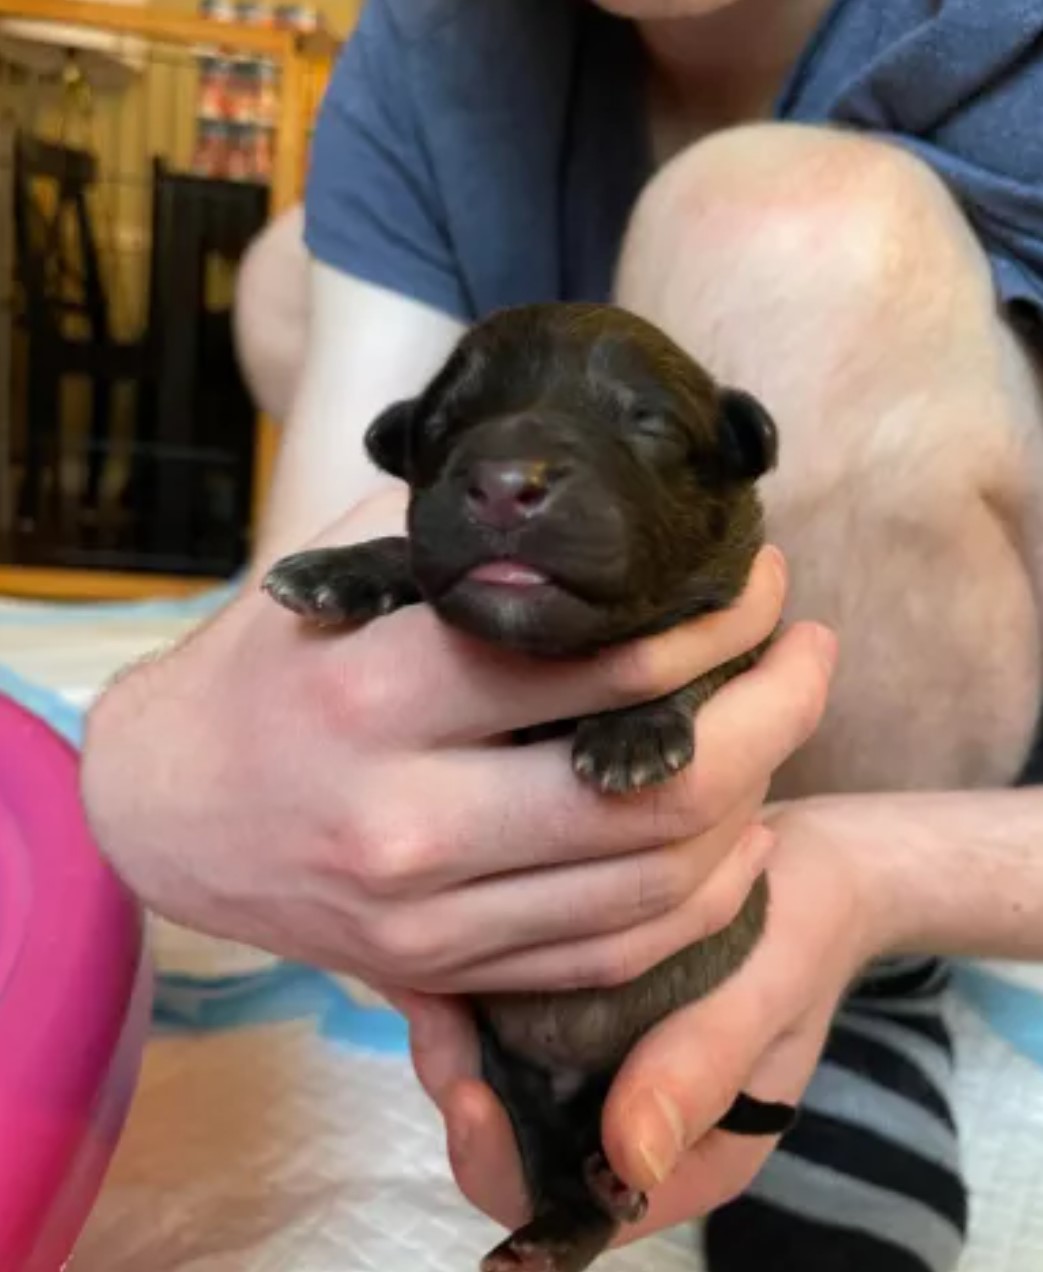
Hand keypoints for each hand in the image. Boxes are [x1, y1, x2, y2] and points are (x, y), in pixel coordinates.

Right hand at [81, 489, 832, 991]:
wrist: (161, 809)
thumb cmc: (258, 670)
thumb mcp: (335, 570)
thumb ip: (455, 532)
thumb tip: (589, 495)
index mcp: (377, 694)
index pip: (592, 659)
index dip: (709, 618)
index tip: (756, 578)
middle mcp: (404, 819)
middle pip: (653, 789)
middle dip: (775, 711)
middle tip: (809, 649)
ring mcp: (425, 917)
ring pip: (649, 882)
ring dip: (756, 799)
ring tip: (788, 725)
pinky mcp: (437, 969)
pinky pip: (608, 953)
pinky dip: (698, 898)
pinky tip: (737, 835)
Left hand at [403, 798, 879, 1236]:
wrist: (807, 857)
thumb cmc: (802, 924)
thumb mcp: (768, 987)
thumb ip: (708, 1065)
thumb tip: (627, 1158)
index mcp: (685, 1153)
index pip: (572, 1204)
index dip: (506, 1164)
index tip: (468, 1091)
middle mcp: (628, 1121)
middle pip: (518, 1144)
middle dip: (462, 1085)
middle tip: (432, 1008)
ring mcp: (598, 1063)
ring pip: (501, 1079)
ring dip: (455, 1035)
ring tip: (428, 968)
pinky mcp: (577, 1006)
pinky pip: (507, 1021)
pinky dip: (470, 990)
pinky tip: (442, 939)